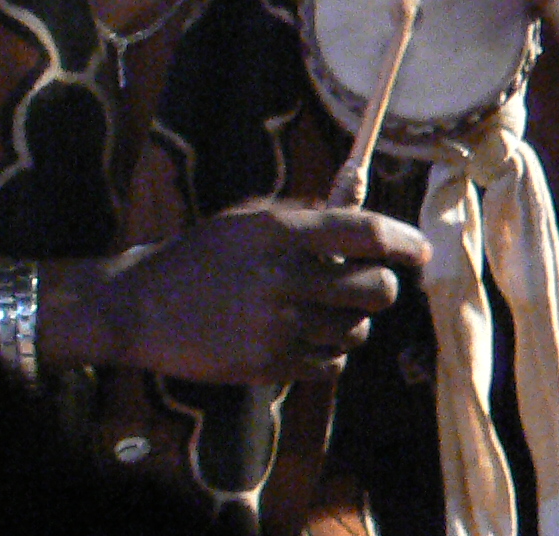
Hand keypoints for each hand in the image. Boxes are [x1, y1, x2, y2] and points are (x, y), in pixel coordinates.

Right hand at [88, 201, 427, 385]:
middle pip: (376, 288)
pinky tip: (297, 338)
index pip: (362, 231)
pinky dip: (327, 354)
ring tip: (318, 313)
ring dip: (350, 322)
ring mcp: (277, 325)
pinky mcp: (272, 366)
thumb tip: (359, 193)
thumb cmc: (197, 258)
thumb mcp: (242, 222)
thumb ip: (301, 214)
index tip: (419, 250)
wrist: (139, 308)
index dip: (401, 240)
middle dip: (379, 287)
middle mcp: (279, 277)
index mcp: (271, 231)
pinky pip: (334, 364)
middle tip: (362, 285)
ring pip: (358, 329)